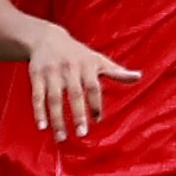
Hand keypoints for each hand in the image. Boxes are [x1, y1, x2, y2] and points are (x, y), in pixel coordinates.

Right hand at [27, 26, 138, 140]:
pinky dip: (39, 112)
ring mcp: (51, 72)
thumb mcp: (98, 60)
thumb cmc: (78, 54)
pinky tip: (42, 127)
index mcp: (87, 66)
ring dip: (57, 119)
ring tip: (61, 138)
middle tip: (82, 134)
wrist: (47, 38)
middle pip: (74, 94)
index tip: (97, 120)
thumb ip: (117, 72)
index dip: (95, 104)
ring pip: (54, 98)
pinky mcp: (36, 75)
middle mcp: (69, 69)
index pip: (93, 87)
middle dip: (78, 114)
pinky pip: (37, 96)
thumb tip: (139, 76)